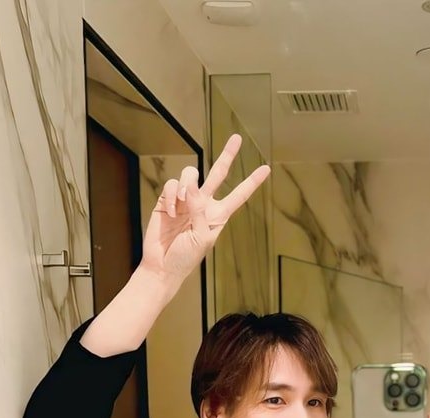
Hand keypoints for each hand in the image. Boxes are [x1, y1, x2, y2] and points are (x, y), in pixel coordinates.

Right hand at [139, 133, 270, 281]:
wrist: (162, 266)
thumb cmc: (185, 258)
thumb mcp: (201, 237)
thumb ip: (199, 210)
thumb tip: (191, 185)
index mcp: (217, 216)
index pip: (238, 196)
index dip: (252, 182)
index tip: (266, 169)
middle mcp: (203, 204)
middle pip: (218, 174)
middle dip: (227, 155)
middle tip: (237, 138)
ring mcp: (185, 200)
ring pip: (190, 175)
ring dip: (186, 184)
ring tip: (182, 201)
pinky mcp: (167, 200)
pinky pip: (171, 185)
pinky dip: (171, 196)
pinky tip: (171, 212)